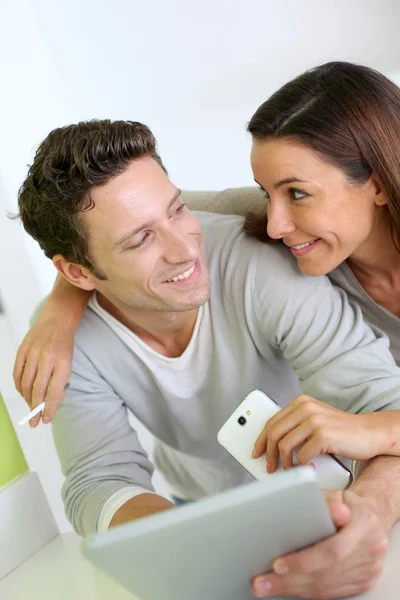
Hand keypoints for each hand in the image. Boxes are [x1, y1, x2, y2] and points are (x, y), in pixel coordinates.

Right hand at [13, 311, 73, 426]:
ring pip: (26, 383)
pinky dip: (19, 386)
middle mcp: (48, 358)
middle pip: (38, 390)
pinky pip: (17, 373)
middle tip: (33, 422)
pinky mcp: (22, 349)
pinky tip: (23, 393)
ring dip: (27, 399)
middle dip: (35, 409)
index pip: (54, 391)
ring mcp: (33, 353)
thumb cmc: (65, 344)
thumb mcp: (69, 363)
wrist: (57, 320)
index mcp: (63, 362)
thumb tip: (50, 403)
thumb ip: (60, 381)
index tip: (45, 420)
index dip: (49, 408)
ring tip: (30, 407)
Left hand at [252, 395, 377, 472]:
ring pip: (284, 445)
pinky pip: (302, 455)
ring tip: (287, 470)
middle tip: (269, 467)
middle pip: (274, 433)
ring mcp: (315, 420)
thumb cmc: (341, 430)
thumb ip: (296, 426)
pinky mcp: (324, 435)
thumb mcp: (315, 420)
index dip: (261, 439)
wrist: (370, 432)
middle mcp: (305, 408)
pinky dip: (302, 466)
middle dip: (268, 453)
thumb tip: (272, 445)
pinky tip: (307, 468)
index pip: (272, 421)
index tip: (256, 451)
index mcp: (300, 402)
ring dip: (283, 462)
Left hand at [252, 489, 387, 598]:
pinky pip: (334, 593)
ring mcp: (369, 568)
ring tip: (269, 586)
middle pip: (327, 573)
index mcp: (364, 522)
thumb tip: (316, 508)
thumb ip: (322, 502)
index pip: (332, 549)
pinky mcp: (364, 581)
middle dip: (291, 579)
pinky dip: (309, 592)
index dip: (304, 560)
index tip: (278, 564)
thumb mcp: (334, 494)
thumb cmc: (346, 503)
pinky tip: (290, 588)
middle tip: (263, 581)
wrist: (370, 516)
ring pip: (328, 587)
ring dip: (295, 589)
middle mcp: (370, 548)